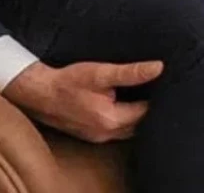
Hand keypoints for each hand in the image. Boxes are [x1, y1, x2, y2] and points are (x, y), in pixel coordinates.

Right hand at [2, 60, 163, 143]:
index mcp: (111, 120)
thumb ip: (131, 73)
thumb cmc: (68, 81)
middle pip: (139, 124)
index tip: (165, 84)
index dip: (158, 97)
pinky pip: (116, 129)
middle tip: (158, 90)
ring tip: (145, 96)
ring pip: (128, 129)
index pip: (147, 112)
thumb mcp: (101, 72)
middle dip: (149, 109)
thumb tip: (158, 68)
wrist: (38, 93)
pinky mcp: (91, 134)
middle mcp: (106, 133)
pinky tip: (127, 105)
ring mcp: (98, 137)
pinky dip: (125, 119)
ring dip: (137, 115)